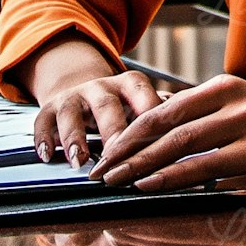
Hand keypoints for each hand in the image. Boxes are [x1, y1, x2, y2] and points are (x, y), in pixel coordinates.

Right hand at [27, 35, 170, 167]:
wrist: (82, 91)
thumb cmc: (125, 109)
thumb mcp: (143, 108)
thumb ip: (166, 121)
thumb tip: (202, 147)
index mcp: (132, 85)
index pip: (144, 98)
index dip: (150, 123)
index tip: (159, 147)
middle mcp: (102, 87)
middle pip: (107, 107)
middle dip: (113, 133)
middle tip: (118, 160)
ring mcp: (74, 96)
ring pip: (72, 113)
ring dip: (76, 137)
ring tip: (80, 161)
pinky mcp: (50, 108)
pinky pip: (43, 121)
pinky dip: (45, 138)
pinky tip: (48, 156)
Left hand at [86, 74, 245, 192]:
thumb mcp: (238, 119)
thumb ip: (202, 123)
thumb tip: (152, 138)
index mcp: (222, 87)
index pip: (162, 109)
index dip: (128, 133)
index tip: (101, 155)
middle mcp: (232, 97)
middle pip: (165, 124)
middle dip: (126, 150)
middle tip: (97, 173)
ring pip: (182, 142)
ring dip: (142, 164)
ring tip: (115, 183)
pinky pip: (208, 163)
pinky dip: (175, 176)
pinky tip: (152, 187)